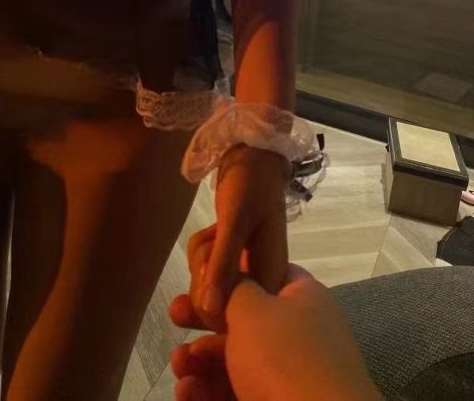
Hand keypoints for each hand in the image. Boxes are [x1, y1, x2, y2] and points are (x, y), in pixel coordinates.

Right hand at [171, 266, 381, 400]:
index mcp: (301, 298)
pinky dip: (208, 392)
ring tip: (178, 365)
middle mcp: (297, 334)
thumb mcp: (252, 309)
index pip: (265, 271)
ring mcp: (288, 376)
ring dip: (200, 361)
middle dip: (203, 321)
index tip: (199, 276)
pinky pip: (236, 393)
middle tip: (174, 316)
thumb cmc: (285, 360)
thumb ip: (233, 286)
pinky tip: (186, 393)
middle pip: (242, 319)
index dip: (231, 271)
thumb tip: (229, 274)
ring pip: (235, 360)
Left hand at [172, 146, 289, 333]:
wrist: (253, 155)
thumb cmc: (250, 183)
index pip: (231, 317)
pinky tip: (213, 230)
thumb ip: (223, 264)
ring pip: (207, 286)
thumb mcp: (233, 221)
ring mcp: (248, 273)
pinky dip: (202, 249)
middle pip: (215, 304)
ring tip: (215, 229)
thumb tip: (209, 311)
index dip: (210, 298)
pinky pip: (207, 270)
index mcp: (272, 282)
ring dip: (201, 255)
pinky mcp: (236, 262)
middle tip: (214, 237)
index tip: (209, 263)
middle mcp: (263, 285)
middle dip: (203, 268)